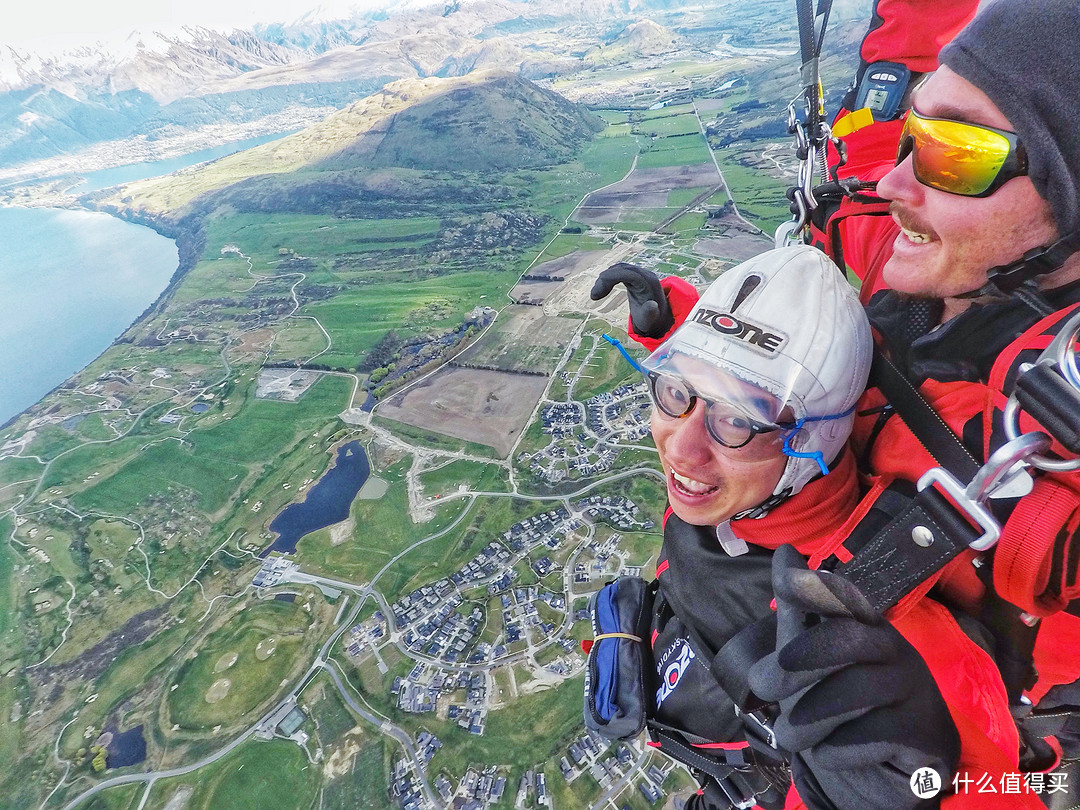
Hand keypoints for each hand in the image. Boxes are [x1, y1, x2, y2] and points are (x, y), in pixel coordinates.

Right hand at [591, 262, 673, 338]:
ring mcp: (640, 274)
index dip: (610, 279)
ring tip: (596, 294)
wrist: (659, 319)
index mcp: (648, 282)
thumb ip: (650, 313)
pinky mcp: (635, 277)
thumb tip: (651, 305)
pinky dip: (609, 277)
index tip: (597, 295)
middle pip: (621, 268)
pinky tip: (603, 288)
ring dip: (605, 278)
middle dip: (605, 279)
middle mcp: (645, 274)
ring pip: (619, 268)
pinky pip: (620, 271)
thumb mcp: (650, 320)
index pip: (627, 273)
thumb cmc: (652, 321)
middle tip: (594, 296)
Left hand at [748, 545, 959, 809]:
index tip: (787, 578)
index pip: (844, 598)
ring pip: (858, 689)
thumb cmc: (837, 705)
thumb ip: (795, 613)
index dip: (817, 588)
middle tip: (763, 684)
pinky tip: (830, 752)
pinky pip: (875, 734)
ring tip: (789, 736)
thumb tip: (785, 552)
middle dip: (800, 661)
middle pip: (849, 639)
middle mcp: (892, 648)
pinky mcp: (925, 729)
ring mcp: (913, 687)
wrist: (881, 770)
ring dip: (811, 716)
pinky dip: (840, 748)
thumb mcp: (807, 660)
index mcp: (862, 625)